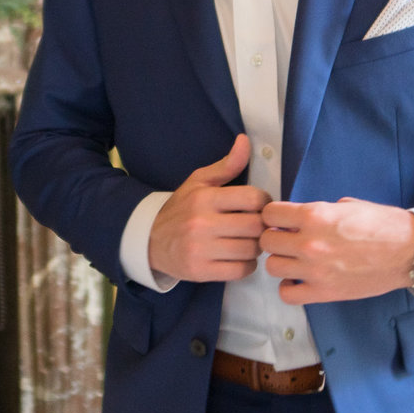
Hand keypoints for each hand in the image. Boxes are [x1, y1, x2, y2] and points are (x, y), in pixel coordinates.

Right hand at [148, 134, 268, 285]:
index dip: (264, 202)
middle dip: (262, 226)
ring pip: (251, 250)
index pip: (253, 198)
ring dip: (256, 246)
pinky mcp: (201, 271)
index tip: (260, 206)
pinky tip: (240, 257)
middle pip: (255, 226)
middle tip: (258, 226)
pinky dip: (247, 265)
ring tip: (249, 241)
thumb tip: (245, 141)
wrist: (149, 241)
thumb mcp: (199, 183)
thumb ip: (226, 165)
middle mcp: (202, 223)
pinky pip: (241, 270)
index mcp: (204, 198)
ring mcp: (201, 249)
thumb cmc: (181, 209)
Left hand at [259, 199, 413, 305]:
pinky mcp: (324, 292)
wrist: (409, 252)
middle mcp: (310, 243)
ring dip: (281, 261)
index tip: (282, 220)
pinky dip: (289, 287)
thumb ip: (320, 211)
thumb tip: (300, 219)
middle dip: (275, 238)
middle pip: (266, 242)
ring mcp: (315, 270)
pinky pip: (287, 294)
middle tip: (288, 240)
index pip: (270, 214)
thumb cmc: (384, 225)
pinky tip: (299, 279)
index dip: (274, 216)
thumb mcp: (348, 205)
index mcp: (315, 215)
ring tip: (294, 260)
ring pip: (272, 267)